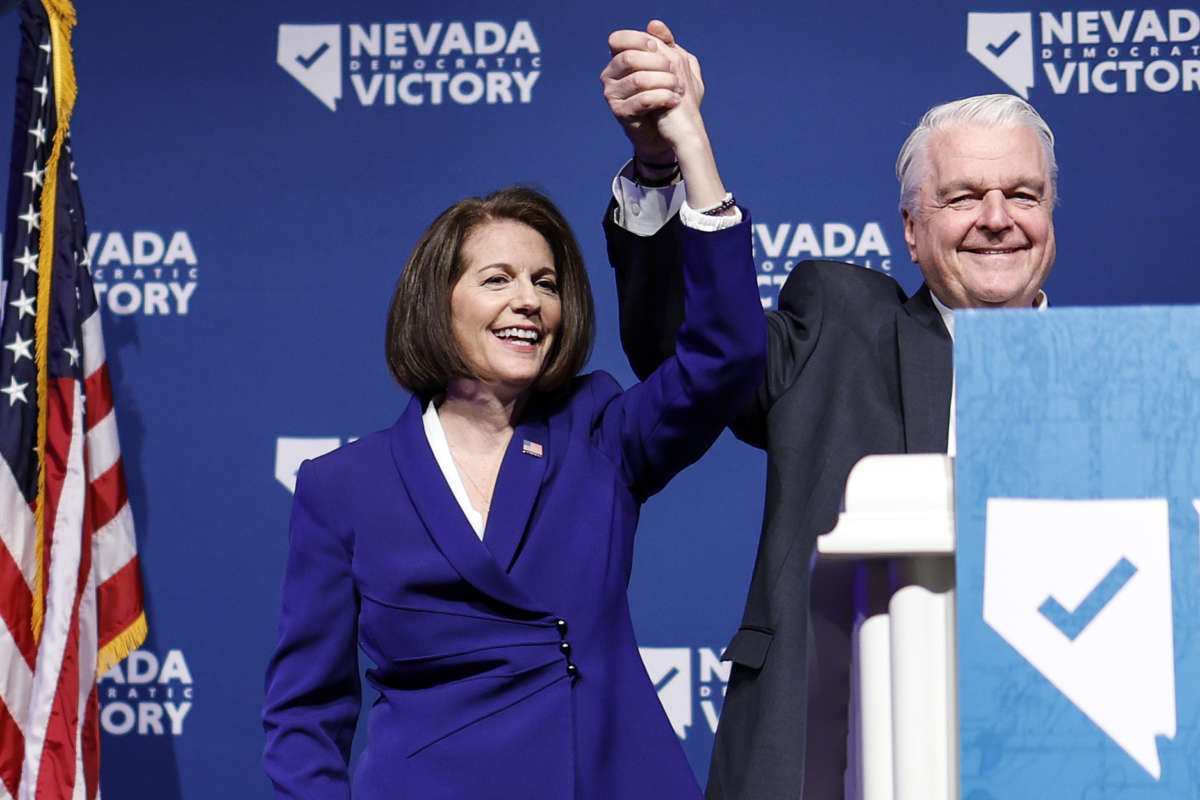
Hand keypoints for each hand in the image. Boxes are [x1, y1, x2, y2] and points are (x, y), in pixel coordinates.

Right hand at [601, 20, 706, 162]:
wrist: (666, 131)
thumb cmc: (667, 96)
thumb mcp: (671, 66)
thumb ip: (664, 44)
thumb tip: (654, 24)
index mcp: (618, 60)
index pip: (618, 40)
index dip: (640, 40)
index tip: (660, 48)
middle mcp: (609, 75)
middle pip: (630, 58)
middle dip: (658, 62)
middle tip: (676, 71)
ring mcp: (612, 95)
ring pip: (638, 79)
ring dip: (665, 81)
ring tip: (680, 88)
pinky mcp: (619, 112)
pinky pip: (642, 100)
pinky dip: (663, 97)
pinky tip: (675, 100)